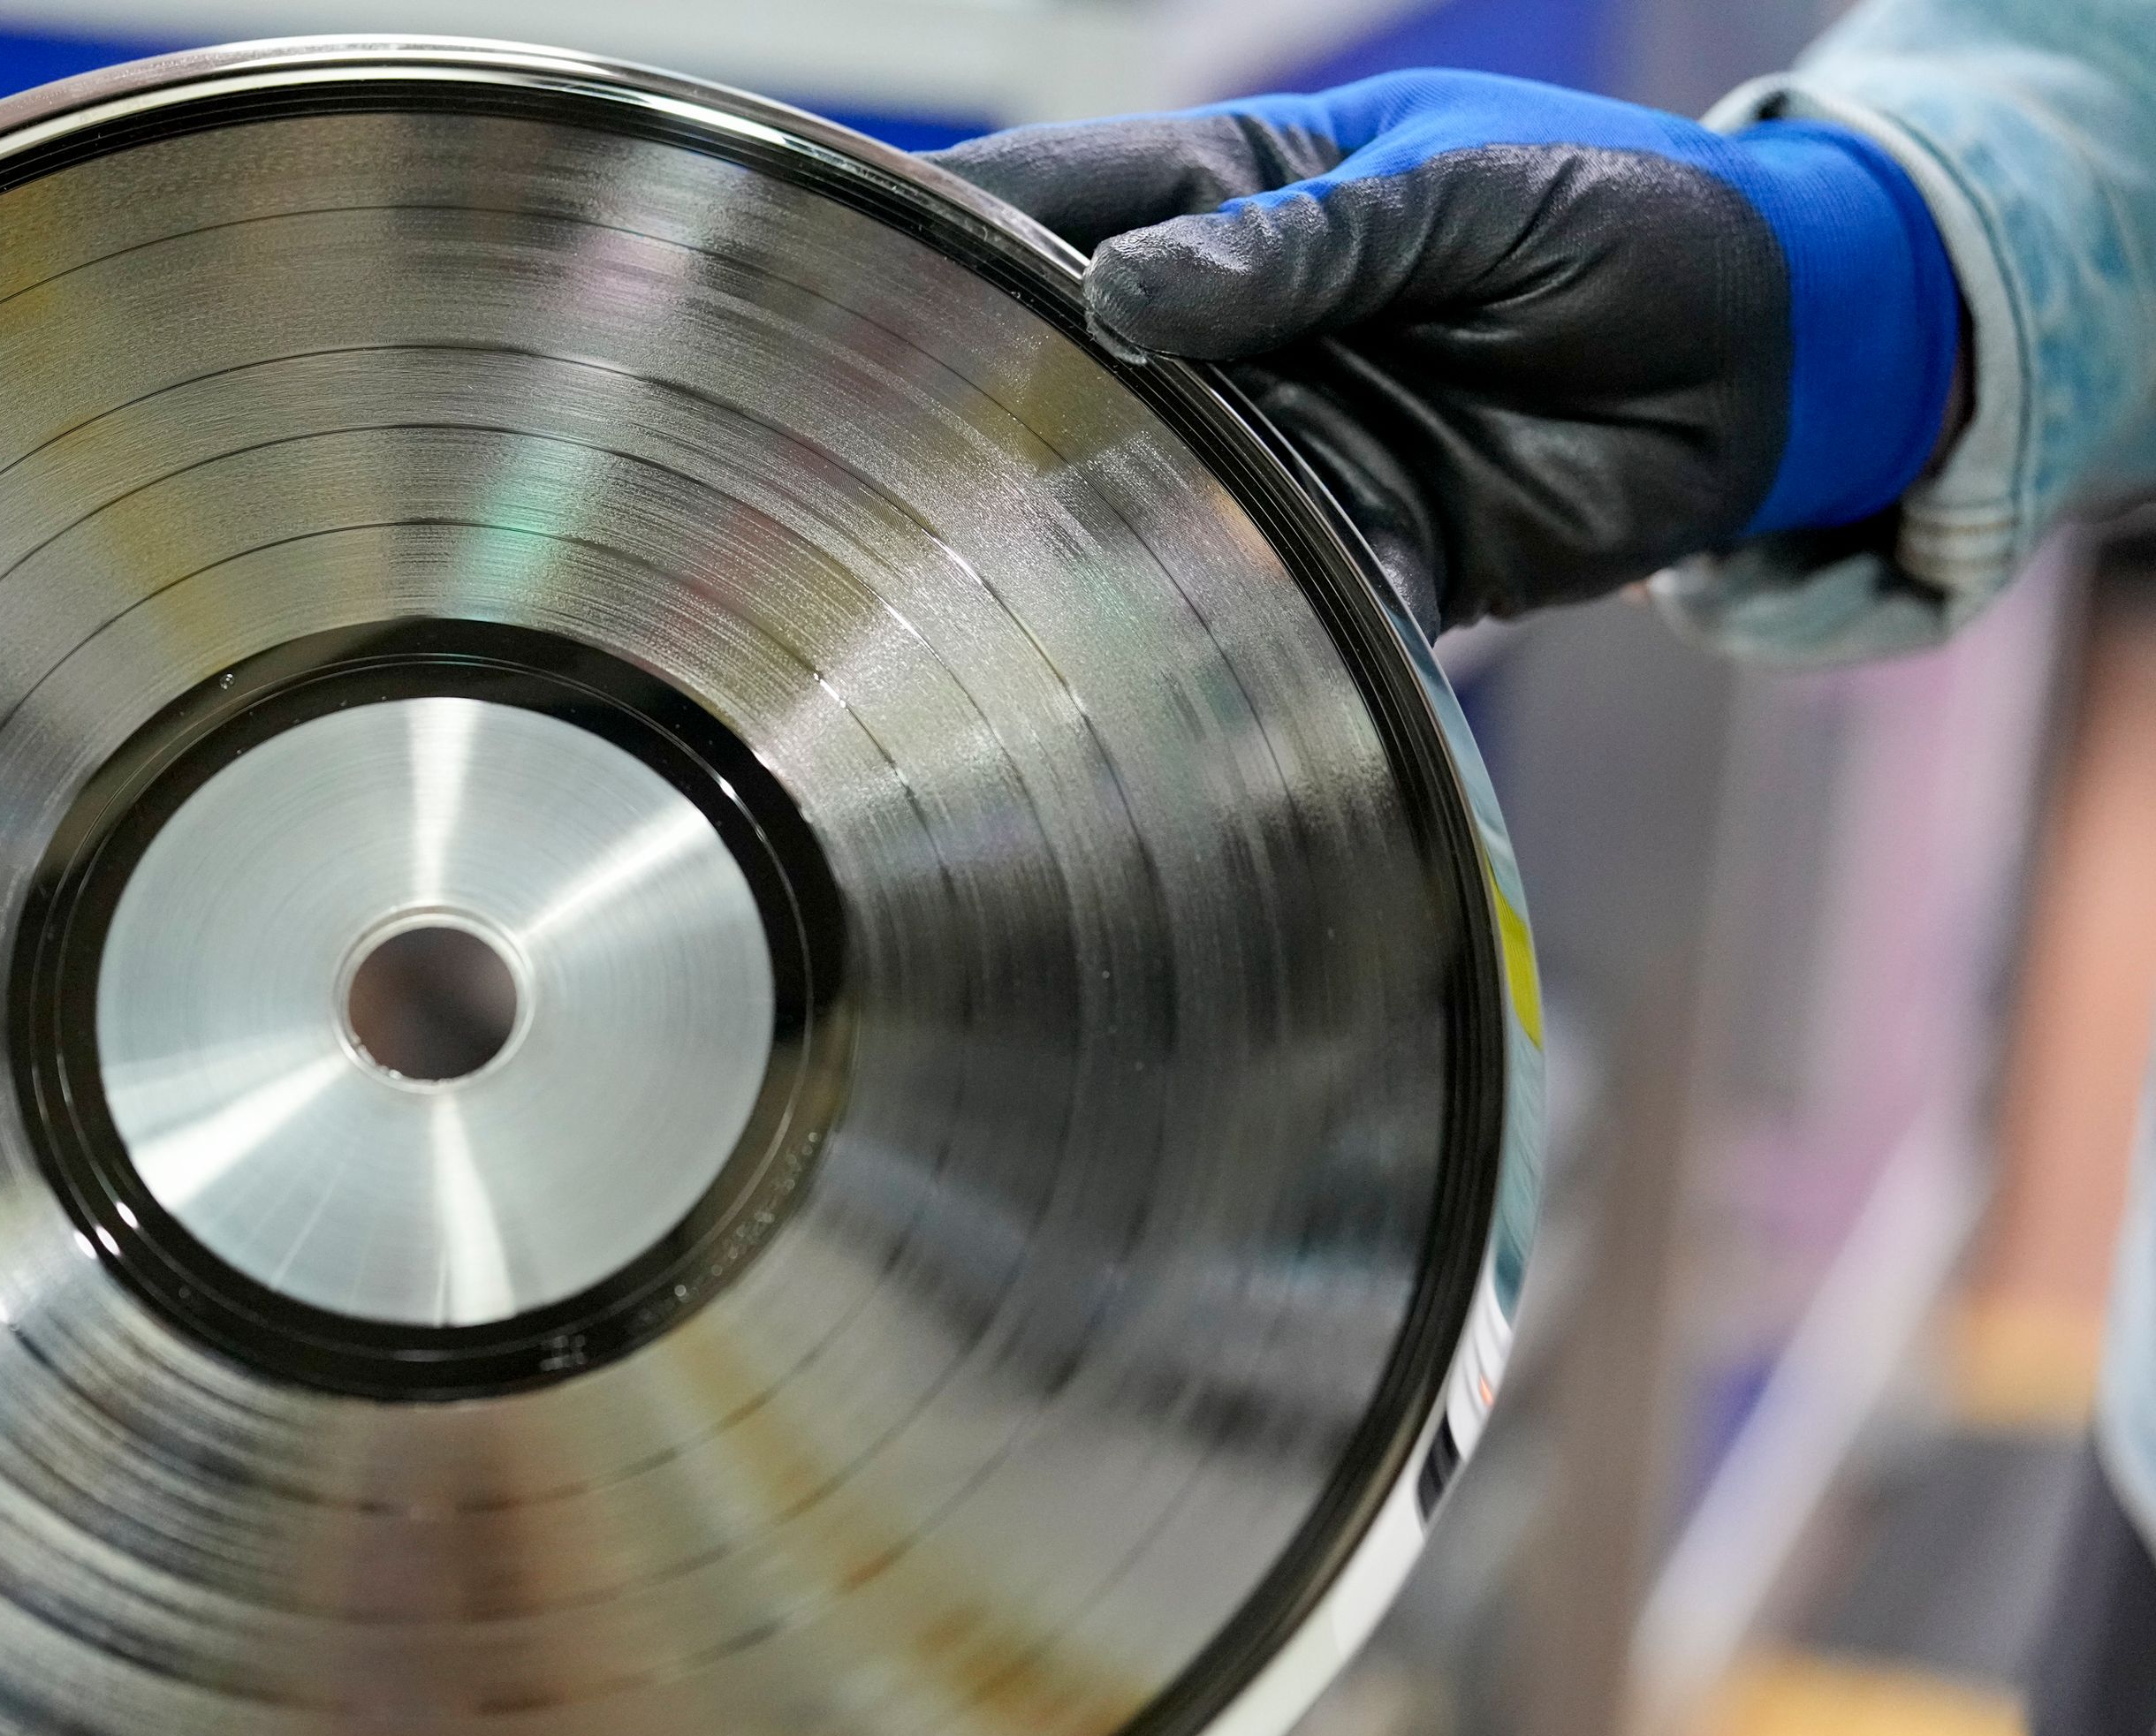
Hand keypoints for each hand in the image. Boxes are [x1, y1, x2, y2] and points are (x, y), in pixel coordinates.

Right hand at [937, 70, 1959, 630]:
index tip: (836, 279)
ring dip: (1086, 539)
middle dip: (984, 417)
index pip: (1057, 206)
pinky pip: (1268, 598)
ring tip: (979, 583)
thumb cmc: (1624, 216)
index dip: (944, 238)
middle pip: (1069, 371)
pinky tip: (1146, 662)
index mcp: (1239, 193)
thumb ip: (1304, 246)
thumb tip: (1122, 299)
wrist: (1779, 357)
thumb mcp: (1465, 194)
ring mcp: (1287, 444)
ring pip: (1146, 497)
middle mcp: (1237, 331)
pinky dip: (1221, 634)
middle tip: (873, 470)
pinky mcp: (1358, 551)